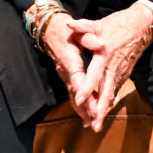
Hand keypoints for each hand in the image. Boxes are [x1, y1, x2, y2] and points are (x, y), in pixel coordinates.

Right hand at [42, 12, 103, 126]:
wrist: (50, 30)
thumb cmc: (65, 29)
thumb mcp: (77, 30)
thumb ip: (89, 37)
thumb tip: (102, 44)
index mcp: (69, 59)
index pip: (77, 79)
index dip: (85, 93)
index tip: (93, 105)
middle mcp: (65, 70)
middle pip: (75, 92)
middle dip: (85, 107)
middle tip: (96, 120)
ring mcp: (64, 75)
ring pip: (72, 95)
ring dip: (82, 109)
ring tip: (92, 122)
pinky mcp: (66, 76)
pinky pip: (72, 93)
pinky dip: (78, 105)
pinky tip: (85, 114)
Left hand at [67, 3, 152, 131]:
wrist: (142, 25)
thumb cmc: (119, 23)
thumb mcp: (100, 23)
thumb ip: (83, 26)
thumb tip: (68, 24)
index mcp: (105, 54)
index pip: (95, 74)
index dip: (87, 88)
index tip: (79, 100)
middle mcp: (113, 65)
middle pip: (106, 91)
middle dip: (100, 110)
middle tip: (93, 126)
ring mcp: (121, 70)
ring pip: (112, 93)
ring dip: (104, 109)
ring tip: (96, 125)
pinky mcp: (125, 72)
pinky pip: (115, 89)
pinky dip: (109, 101)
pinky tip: (103, 110)